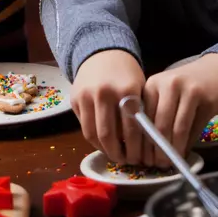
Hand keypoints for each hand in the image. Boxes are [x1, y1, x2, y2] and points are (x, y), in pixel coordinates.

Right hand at [71, 50, 146, 164]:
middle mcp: (104, 92)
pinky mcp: (74, 100)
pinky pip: (84, 127)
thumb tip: (143, 146)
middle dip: (118, 153)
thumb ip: (140, 113)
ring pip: (93, 134)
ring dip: (104, 150)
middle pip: (109, 134)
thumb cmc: (126, 75)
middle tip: (126, 162)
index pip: (132, 127)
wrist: (102, 54)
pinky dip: (94, 140)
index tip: (139, 159)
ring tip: (115, 156)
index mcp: (126, 89)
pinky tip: (104, 144)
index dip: (135, 148)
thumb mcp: (139, 89)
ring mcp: (86, 96)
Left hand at [143, 53, 217, 167]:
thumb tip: (148, 150)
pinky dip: (187, 144)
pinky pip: (193, 127)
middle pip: (158, 124)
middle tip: (156, 165)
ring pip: (176, 128)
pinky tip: (184, 153)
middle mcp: (167, 84)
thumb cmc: (188, 86)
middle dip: (156, 149)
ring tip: (169, 162)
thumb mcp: (168, 95)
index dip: (140, 141)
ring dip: (172, 149)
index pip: (141, 117)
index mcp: (152, 85)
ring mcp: (186, 90)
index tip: (140, 158)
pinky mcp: (204, 98)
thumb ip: (157, 115)